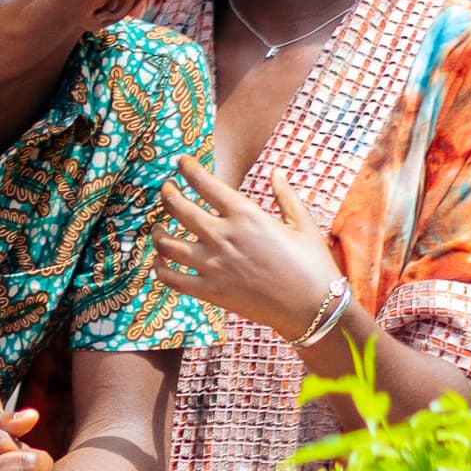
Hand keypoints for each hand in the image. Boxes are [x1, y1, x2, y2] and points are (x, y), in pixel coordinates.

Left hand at [155, 156, 348, 341]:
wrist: (313, 308)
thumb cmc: (312, 264)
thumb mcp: (303, 223)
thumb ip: (285, 195)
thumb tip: (275, 172)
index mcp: (246, 215)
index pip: (205, 184)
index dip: (187, 169)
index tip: (180, 162)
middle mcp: (223, 237)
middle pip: (178, 208)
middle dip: (168, 194)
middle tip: (166, 189)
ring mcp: (213, 265)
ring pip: (167, 243)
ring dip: (157, 232)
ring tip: (158, 226)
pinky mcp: (209, 291)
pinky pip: (171, 278)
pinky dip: (159, 267)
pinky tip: (159, 260)